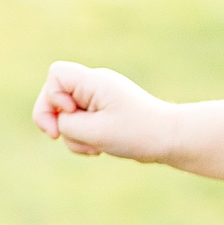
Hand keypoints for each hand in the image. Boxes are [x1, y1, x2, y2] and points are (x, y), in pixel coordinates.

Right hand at [32, 61, 175, 160]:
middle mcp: (96, 86)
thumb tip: (58, 121)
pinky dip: (84, 139)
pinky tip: (99, 149)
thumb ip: (65, 124)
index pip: (56, 74)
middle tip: (58, 137)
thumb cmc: (137, 133)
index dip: (53, 96)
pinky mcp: (103, 114)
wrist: (170, 140)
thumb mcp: (94, 132)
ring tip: (95, 148)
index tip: (71, 113)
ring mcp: (99, 99)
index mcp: (95, 82)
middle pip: (56, 96)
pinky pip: (81, 125)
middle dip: (57, 120)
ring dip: (74, 136)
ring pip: (67, 116)